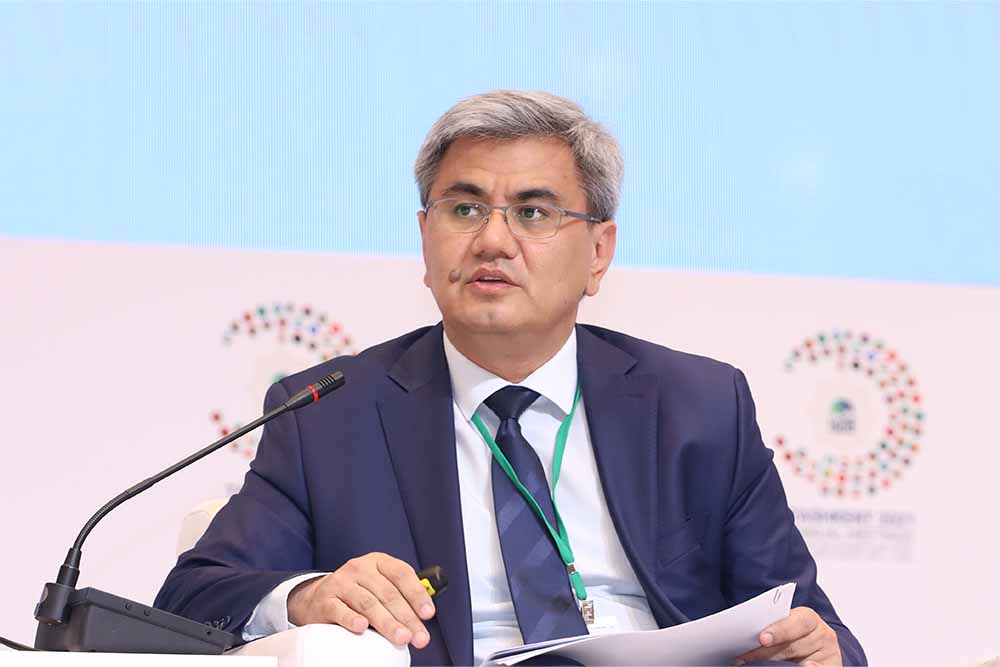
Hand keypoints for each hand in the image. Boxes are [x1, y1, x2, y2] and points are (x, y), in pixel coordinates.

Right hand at [287, 552, 435, 648]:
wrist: (319, 598)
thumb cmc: (359, 594)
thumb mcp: (379, 586)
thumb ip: (401, 595)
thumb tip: (424, 615)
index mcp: (378, 562)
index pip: (402, 574)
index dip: (417, 594)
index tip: (428, 614)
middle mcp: (360, 568)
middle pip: (388, 593)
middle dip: (406, 617)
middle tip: (418, 637)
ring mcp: (341, 583)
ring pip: (368, 603)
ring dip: (387, 623)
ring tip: (401, 638)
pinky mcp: (325, 600)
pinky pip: (340, 610)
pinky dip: (352, 619)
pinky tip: (363, 628)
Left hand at [734, 606, 840, 665]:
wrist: (814, 648)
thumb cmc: (793, 634)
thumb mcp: (785, 626)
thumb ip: (773, 626)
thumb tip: (750, 635)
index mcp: (809, 618)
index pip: (797, 621)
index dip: (780, 630)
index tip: (763, 638)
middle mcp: (823, 634)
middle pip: (793, 646)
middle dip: (766, 652)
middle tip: (746, 657)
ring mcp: (829, 653)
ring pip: (800, 661)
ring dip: (775, 664)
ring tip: (757, 664)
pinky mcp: (833, 666)